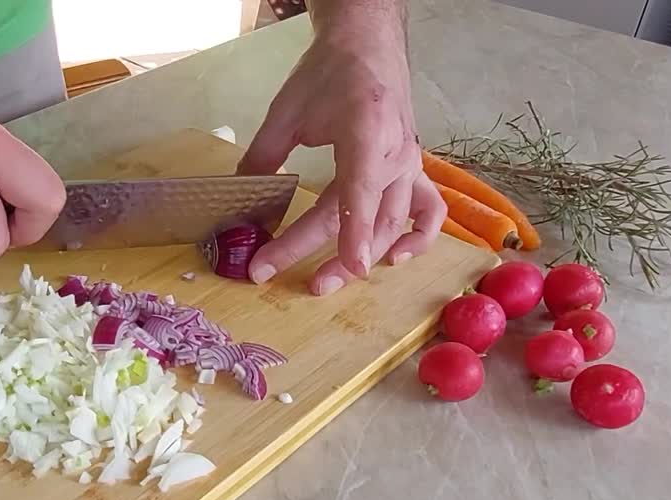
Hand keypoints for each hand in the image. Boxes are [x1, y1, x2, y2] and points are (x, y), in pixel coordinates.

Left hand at [238, 15, 445, 294]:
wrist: (368, 45)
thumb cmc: (330, 73)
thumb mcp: (287, 111)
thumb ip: (264, 155)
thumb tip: (242, 198)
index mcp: (366, 133)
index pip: (357, 195)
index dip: (351, 236)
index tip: (348, 269)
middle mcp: (396, 154)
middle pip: (365, 219)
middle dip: (325, 255)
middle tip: (275, 273)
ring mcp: (410, 165)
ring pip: (393, 224)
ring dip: (362, 258)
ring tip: (323, 282)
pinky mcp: (415, 170)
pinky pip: (428, 211)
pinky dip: (418, 238)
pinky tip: (395, 259)